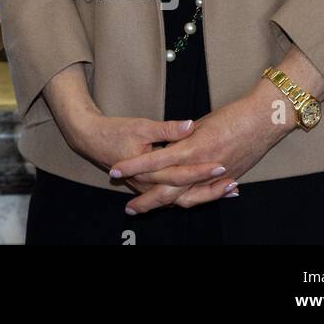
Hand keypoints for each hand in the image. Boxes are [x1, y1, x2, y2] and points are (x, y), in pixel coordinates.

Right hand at [63, 109, 232, 202]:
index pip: (182, 174)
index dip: (204, 170)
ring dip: (206, 195)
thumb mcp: (140, 126)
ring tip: (230, 190)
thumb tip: (190, 125)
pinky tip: (208, 188)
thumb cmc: (114, 132)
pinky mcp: (148, 183)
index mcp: (150, 171)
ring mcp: (149, 186)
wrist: (89, 139)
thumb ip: (167, 129)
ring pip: (181, 198)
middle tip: (234, 186)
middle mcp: (150, 184)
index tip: (223, 165)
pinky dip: (193, 192)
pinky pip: (174, 194)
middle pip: (186, 193)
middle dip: (211, 191)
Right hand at [108, 84, 292, 212]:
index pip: (185, 197)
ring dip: (139, 184)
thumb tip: (192, 153)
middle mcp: (203, 178)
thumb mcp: (228, 150)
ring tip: (120, 183)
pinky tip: (124, 165)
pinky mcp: (192, 149)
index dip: (167, 202)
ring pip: (163, 183)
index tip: (148, 205)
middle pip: (171, 197)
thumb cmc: (247, 132)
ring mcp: (197, 164)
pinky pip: (160, 159)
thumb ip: (207, 155)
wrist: (261, 120)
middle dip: (148, 203)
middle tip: (131, 210)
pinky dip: (140, 164)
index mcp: (212, 179)